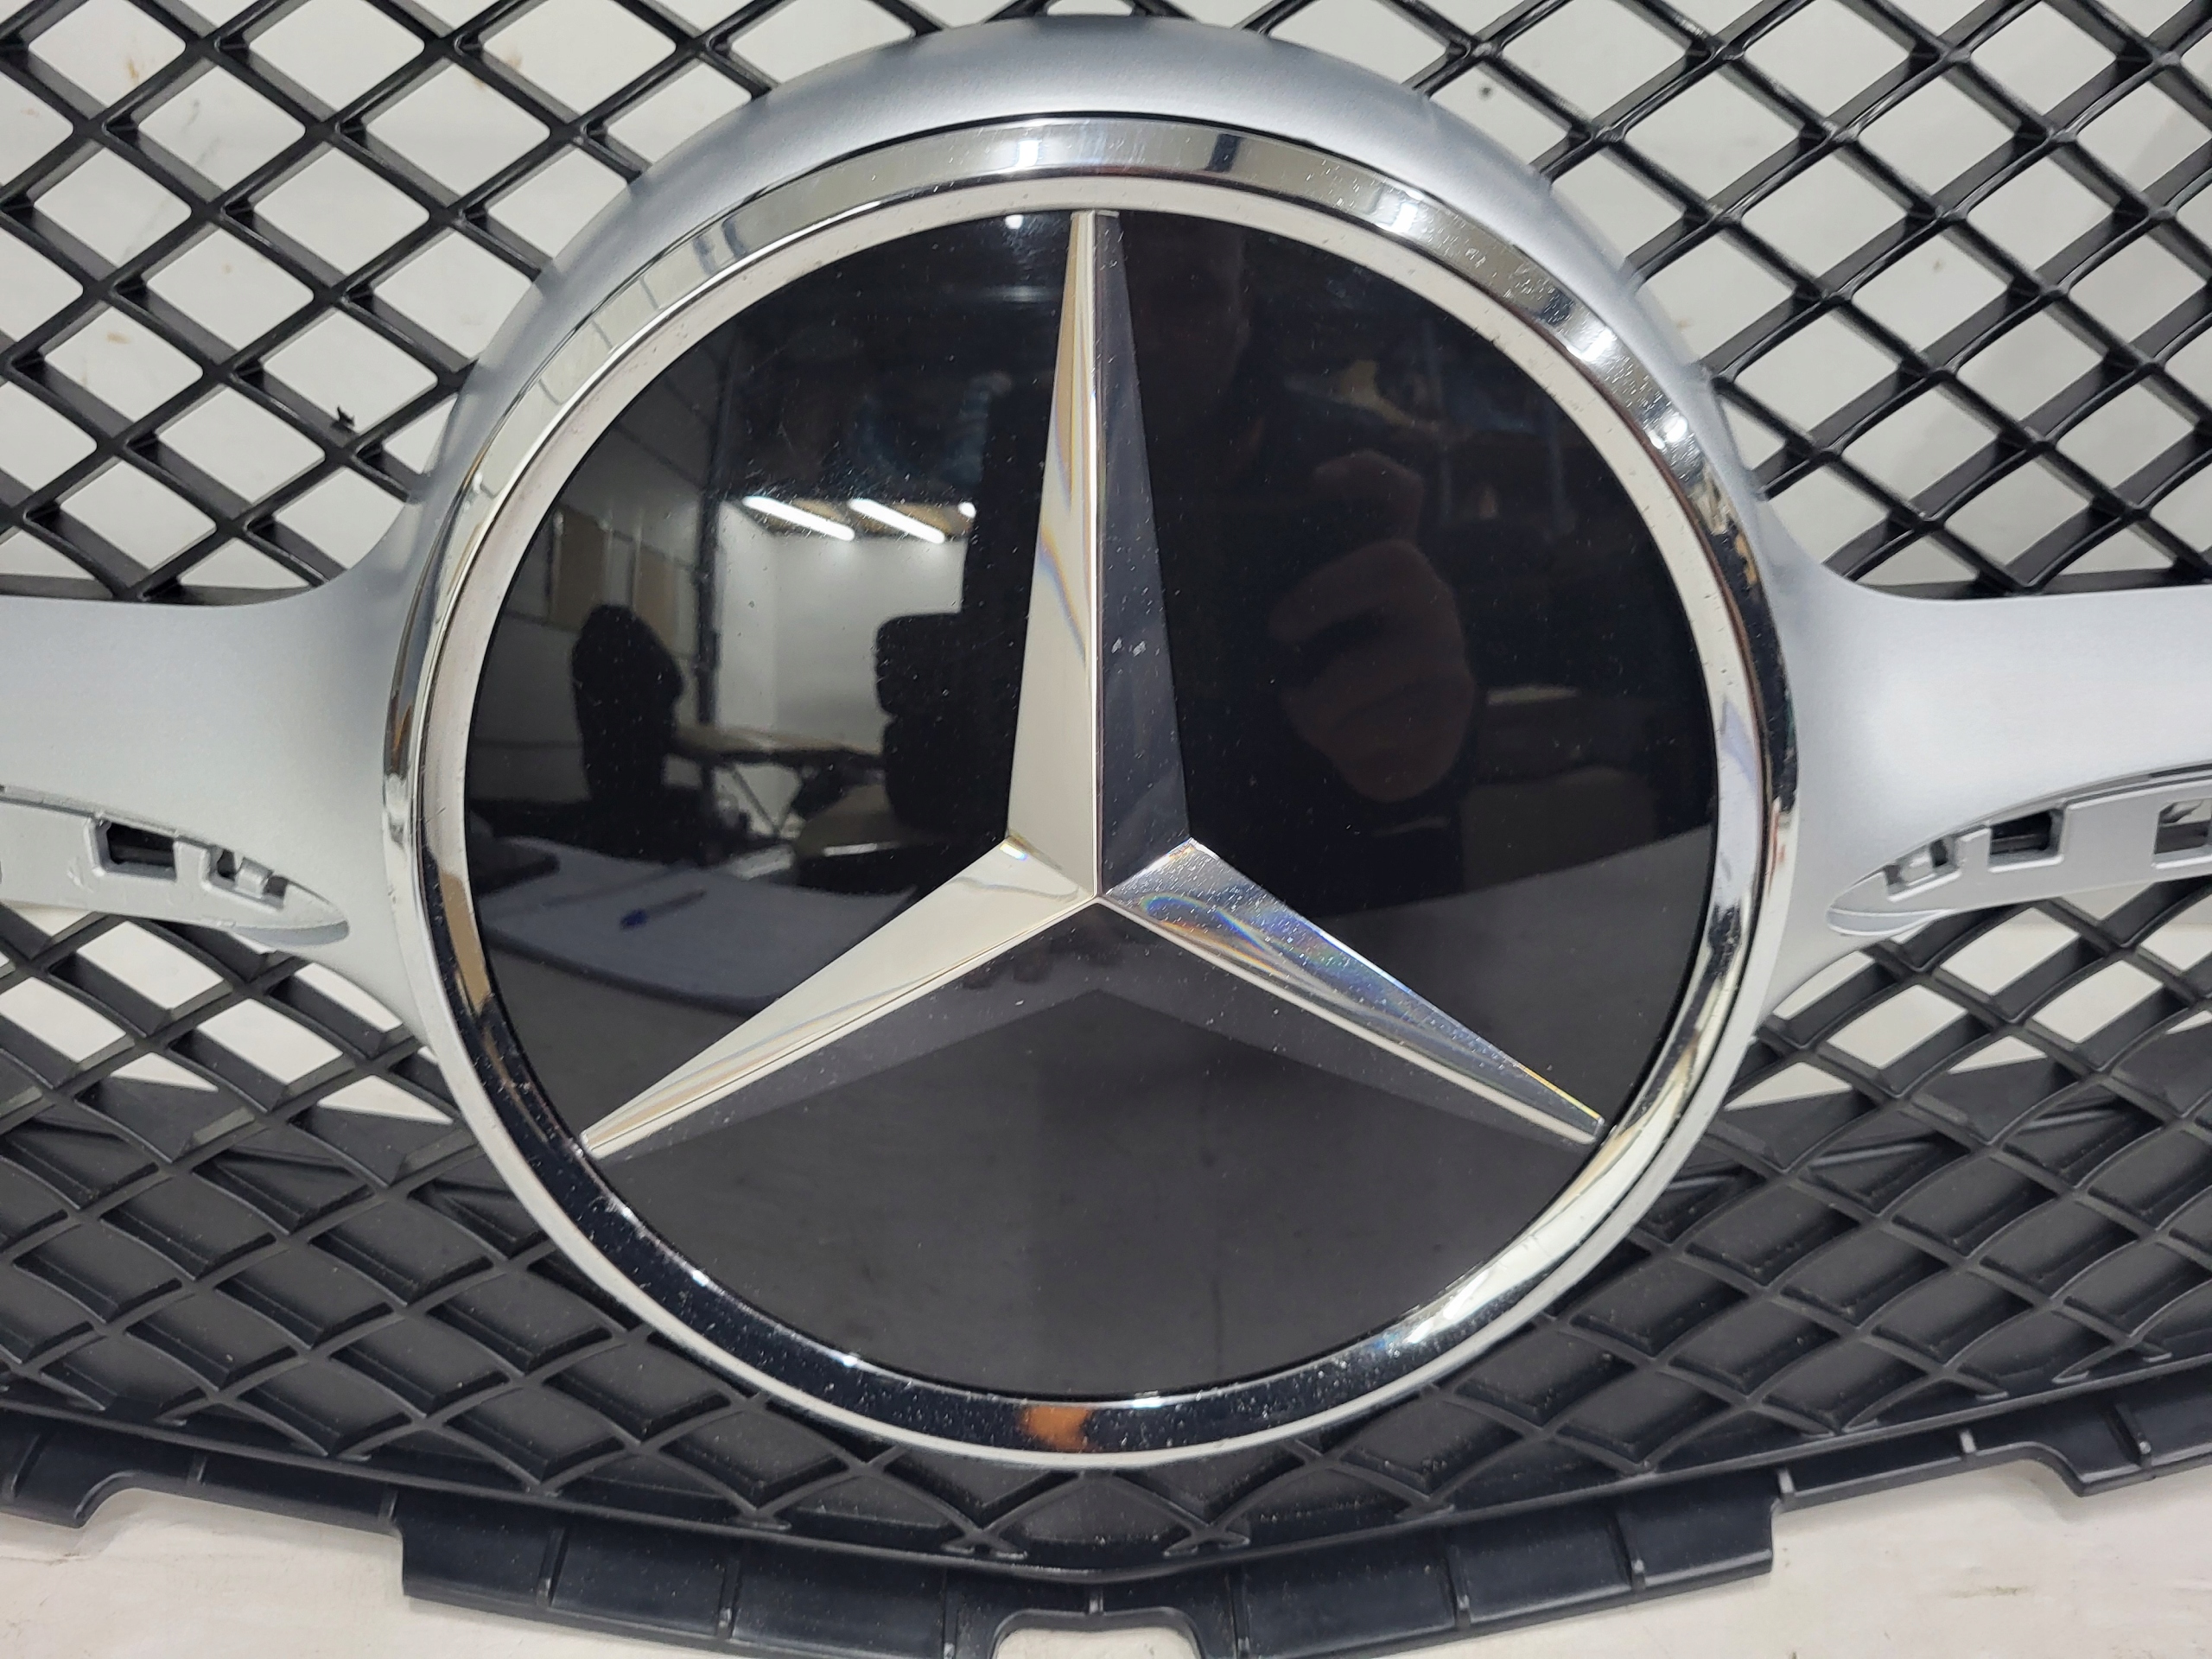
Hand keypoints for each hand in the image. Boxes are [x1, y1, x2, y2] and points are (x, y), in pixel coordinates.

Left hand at [1268, 453, 1476, 803]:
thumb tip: (1235, 571)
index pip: (1403, 495)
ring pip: (1359, 670)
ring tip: (1309, 712)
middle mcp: (1431, 597)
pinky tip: (1345, 740)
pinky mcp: (1452, 702)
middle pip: (1396, 562)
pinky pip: (1370, 723)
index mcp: (1393, 573)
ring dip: (1316, 704)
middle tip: (1279, 629)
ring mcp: (1448, 648)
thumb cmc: (1343, 692)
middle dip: (1325, 593)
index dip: (1367, 474)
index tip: (1315, 479)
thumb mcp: (1316, 644)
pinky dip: (1339, 741)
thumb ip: (1296, 609)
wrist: (1391, 760)